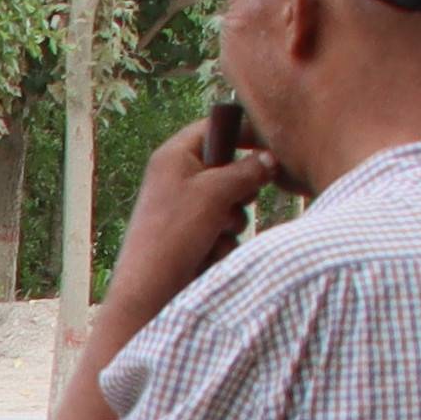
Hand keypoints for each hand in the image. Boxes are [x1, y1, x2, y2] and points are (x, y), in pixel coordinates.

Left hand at [107, 109, 289, 318]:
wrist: (150, 290)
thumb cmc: (175, 232)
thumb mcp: (215, 192)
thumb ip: (247, 170)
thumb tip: (270, 159)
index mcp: (174, 156)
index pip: (213, 129)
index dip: (241, 132)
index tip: (269, 142)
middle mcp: (178, 179)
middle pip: (228, 169)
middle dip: (239, 189)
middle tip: (235, 200)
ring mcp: (186, 210)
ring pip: (231, 205)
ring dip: (231, 222)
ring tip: (213, 234)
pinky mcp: (193, 238)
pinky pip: (224, 232)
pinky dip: (221, 243)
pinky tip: (206, 255)